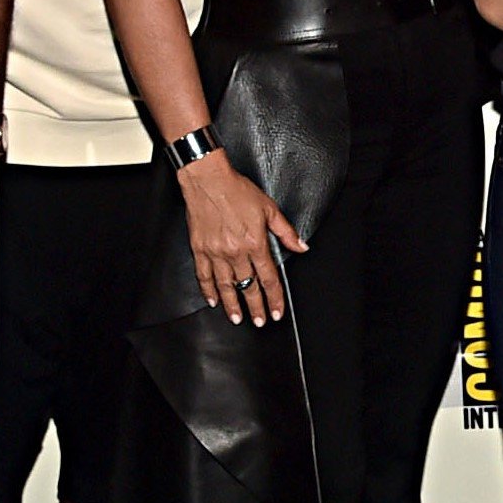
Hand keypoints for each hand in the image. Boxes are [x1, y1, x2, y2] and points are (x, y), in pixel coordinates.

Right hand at [179, 153, 305, 325]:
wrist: (208, 180)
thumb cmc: (237, 191)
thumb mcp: (269, 208)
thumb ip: (286, 232)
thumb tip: (302, 247)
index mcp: (255, 243)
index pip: (269, 278)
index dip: (274, 298)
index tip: (276, 312)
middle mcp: (236, 252)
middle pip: (248, 286)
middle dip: (255, 307)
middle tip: (259, 322)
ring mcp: (216, 252)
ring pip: (226, 286)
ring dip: (232, 305)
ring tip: (237, 318)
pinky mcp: (200, 249)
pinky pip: (204, 276)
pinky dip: (208, 290)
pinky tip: (214, 300)